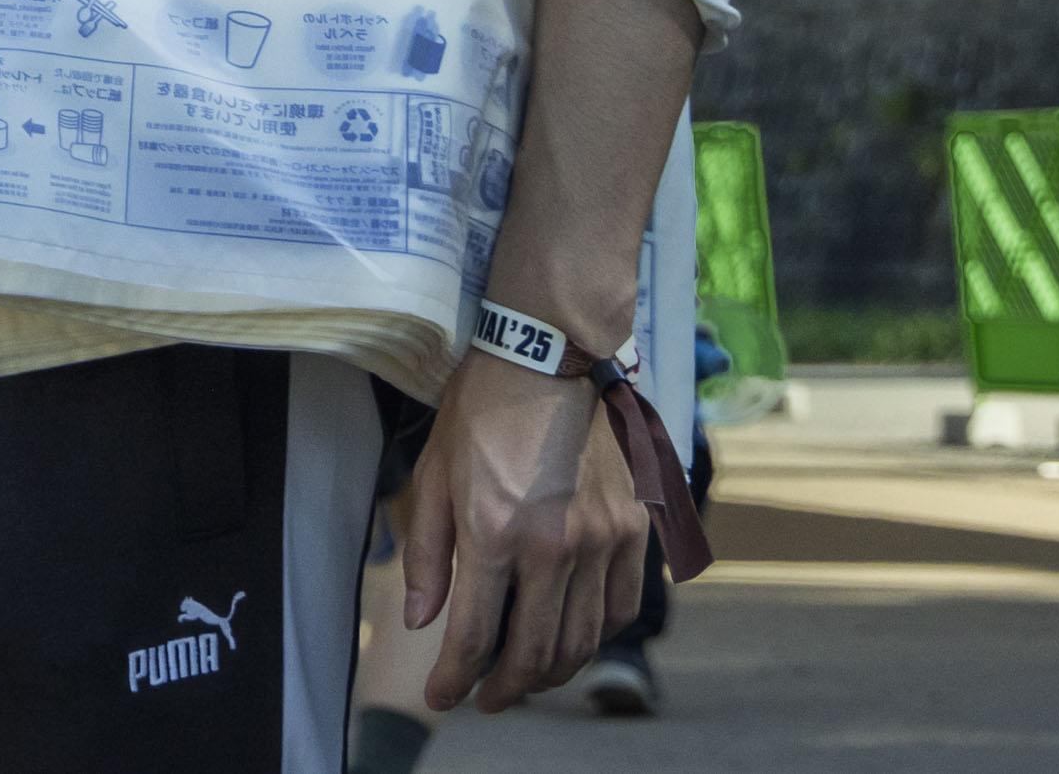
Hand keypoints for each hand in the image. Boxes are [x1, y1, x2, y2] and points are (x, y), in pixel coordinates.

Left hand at [402, 352, 644, 712]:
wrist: (547, 359)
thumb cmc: (479, 413)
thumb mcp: (433, 477)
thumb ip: (430, 556)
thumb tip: (424, 622)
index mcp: (494, 532)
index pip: (474, 634)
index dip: (455, 678)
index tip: (444, 698)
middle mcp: (554, 546)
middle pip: (536, 651)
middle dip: (506, 687)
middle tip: (487, 698)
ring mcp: (602, 540)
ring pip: (583, 639)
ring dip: (553, 672)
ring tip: (526, 677)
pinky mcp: (633, 531)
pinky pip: (621, 608)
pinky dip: (596, 638)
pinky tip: (572, 640)